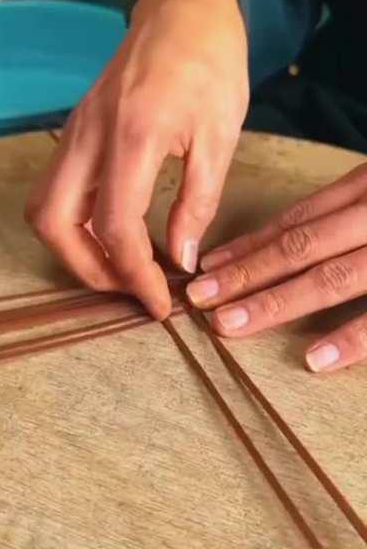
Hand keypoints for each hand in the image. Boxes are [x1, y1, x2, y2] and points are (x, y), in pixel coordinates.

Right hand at [26, 0, 248, 318]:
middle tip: (129, 286)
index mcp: (132, 136)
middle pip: (54, 223)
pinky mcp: (76, 130)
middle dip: (87, 269)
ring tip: (120, 264)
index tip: (160, 302)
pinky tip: (113, 230)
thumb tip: (181, 260)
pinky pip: (57, 188)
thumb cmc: (211, 66)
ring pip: (45, 208)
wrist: (184, 10)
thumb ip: (197, 203)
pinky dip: (77, 222)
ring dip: (74, 248)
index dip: (136, 276)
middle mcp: (89, 135)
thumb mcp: (220, 137)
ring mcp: (75, 131)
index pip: (116, 227)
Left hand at [187, 162, 366, 371]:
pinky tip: (312, 359)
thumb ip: (347, 210)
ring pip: (330, 279)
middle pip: (300, 247)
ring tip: (227, 323)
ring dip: (275, 303)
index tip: (206, 265)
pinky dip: (348, 339)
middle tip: (197, 297)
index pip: (297, 220)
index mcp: (365, 189)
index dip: (248, 246)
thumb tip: (293, 239)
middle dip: (244, 274)